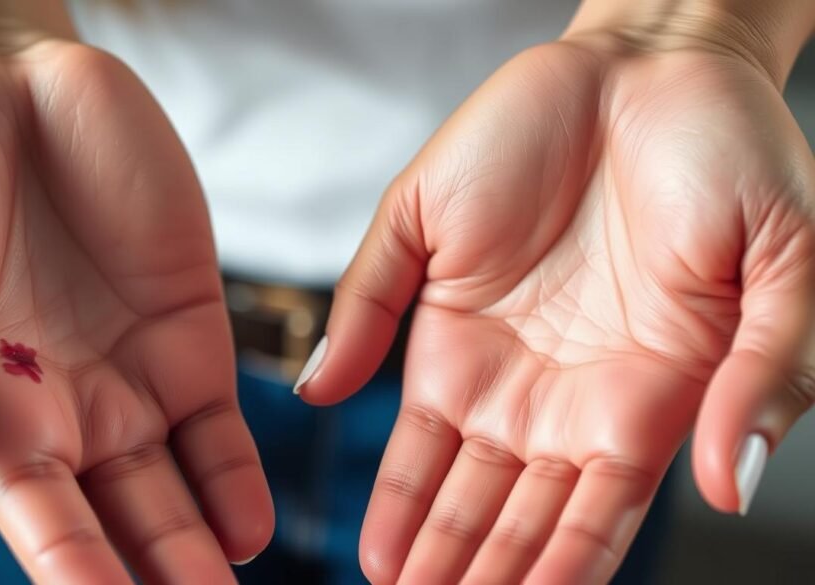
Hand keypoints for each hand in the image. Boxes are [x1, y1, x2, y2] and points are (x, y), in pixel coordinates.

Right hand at [0, 35, 271, 582]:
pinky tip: (249, 527)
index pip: (32, 515)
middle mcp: (60, 408)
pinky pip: (221, 421)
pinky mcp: (190, 328)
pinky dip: (238, 476)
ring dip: (202, 551)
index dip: (70, 569)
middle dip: (152, 580)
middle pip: (117, 525)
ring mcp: (132, 373)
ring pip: (176, 490)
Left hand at [297, 33, 814, 583]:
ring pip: (455, 480)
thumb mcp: (789, 269)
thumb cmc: (735, 156)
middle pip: (509, 517)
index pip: (587, 527)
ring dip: (425, 541)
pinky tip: (376, 524)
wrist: (658, 66)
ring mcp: (502, 360)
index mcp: (646, 406)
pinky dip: (389, 462)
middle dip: (471, 574)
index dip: (548, 580)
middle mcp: (566, 398)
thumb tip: (726, 488)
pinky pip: (404, 391)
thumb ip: (763, 380)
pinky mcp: (445, 308)